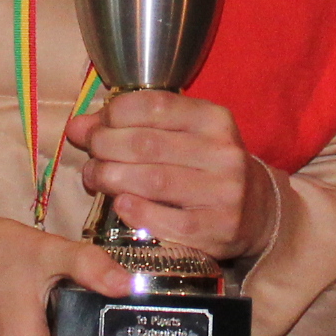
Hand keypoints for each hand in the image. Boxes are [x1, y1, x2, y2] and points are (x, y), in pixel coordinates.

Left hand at [64, 90, 277, 263]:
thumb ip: (134, 126)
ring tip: (96, 178)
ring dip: (112, 179)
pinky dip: (136, 212)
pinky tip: (121, 205)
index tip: (97, 124)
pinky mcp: (218, 230)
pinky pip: (166, 222)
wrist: (258, 212)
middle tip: (90, 153)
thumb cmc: (207, 167)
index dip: (115, 113)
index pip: (154, 105)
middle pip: (147, 144)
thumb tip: (78, 126)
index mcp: (214, 119)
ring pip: (152, 182)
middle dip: (106, 146)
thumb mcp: (183, 135)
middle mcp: (224, 153)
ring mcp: (224, 193)